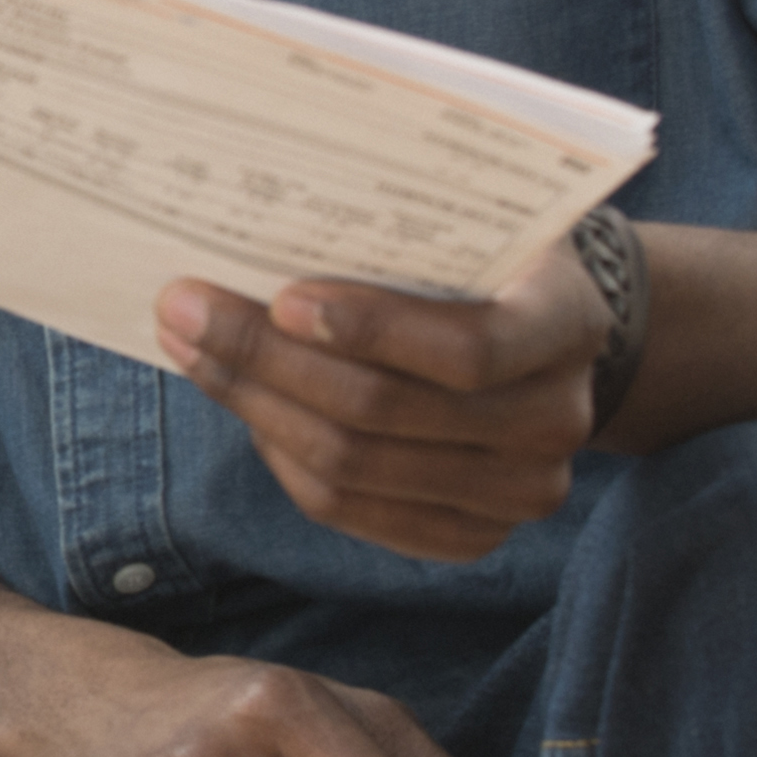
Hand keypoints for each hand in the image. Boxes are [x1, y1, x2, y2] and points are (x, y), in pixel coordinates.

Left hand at [160, 254, 609, 562]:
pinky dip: (285, 460)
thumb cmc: (492, 260)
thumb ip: (403, 222)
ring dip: (257, 408)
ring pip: (355, 469)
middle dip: (269, 360)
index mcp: (569, 324)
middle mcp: (556, 419)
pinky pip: (352, 512)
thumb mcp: (475, 220)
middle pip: (387, 413)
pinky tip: (247, 408)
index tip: (282, 297)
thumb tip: (263, 221)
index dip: (371, 329)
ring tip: (194, 351)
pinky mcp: (475, 536)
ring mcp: (521, 491)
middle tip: (187, 311)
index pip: (471, 350)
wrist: (548, 338)